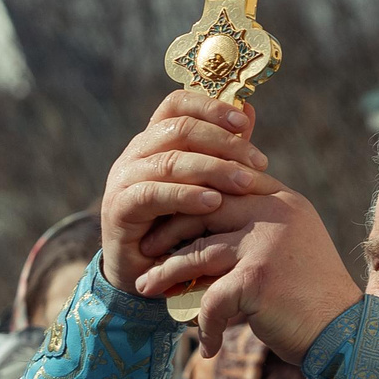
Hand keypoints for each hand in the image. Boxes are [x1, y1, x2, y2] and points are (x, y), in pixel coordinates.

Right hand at [100, 90, 267, 296]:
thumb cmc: (180, 226)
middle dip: (224, 143)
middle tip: (259, 163)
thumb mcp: (204, 185)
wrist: (146, 274)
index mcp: (155, 140)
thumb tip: (249, 109)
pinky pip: (152, 194)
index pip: (177, 103)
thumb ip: (223, 150)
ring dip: (213, 170)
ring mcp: (123, 179)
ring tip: (245, 184)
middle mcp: (136, 153)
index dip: (210, 106)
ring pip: (169, 160)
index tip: (244, 123)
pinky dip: (185, 195)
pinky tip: (213, 203)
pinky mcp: (118, 208)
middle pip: (179, 129)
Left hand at [131, 168, 361, 364]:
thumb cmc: (313, 296)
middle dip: (168, 228)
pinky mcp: (256, 278)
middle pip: (202, 208)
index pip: (223, 182)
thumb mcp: (290, 246)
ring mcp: (265, 243)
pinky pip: (211, 298)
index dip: (189, 199)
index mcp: (281, 200)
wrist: (346, 334)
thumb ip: (257, 227)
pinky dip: (204, 324)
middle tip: (146, 248)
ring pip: (197, 252)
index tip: (164, 215)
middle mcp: (274, 213)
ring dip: (167, 273)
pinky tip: (206, 343)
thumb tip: (205, 227)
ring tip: (146, 288)